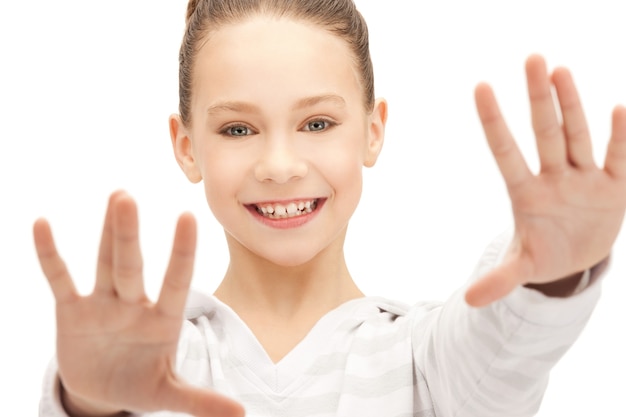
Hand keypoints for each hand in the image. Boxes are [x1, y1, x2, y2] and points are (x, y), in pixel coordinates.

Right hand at [34, 191, 243, 416]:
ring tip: (114, 197)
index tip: (189, 216)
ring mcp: (103, 305)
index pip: (175, 282)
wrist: (103, 390)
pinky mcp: (72, 312)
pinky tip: (41, 225)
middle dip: (128, 234)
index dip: (181, 253)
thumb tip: (242, 414)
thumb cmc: (141, 383)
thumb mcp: (169, 394)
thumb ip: (200, 400)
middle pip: (131, 266)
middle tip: (125, 196)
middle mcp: (134, 305)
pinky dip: (50, 256)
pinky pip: (60, 280)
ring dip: (107, 234)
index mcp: (162, 321)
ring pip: (104, 264)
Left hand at [465, 55, 625, 306]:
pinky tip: (619, 109)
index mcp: (526, 193)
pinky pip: (618, 158)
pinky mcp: (613, 187)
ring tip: (561, 72)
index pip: (506, 152)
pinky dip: (620, 138)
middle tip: (532, 59)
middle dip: (539, 99)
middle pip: (545, 133)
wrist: (579, 258)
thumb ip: (499, 279)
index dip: (493, 122)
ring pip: (578, 137)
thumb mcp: (523, 266)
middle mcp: (553, 178)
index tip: (480, 87)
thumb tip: (467, 303)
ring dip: (572, 106)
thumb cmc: (545, 253)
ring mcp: (584, 179)